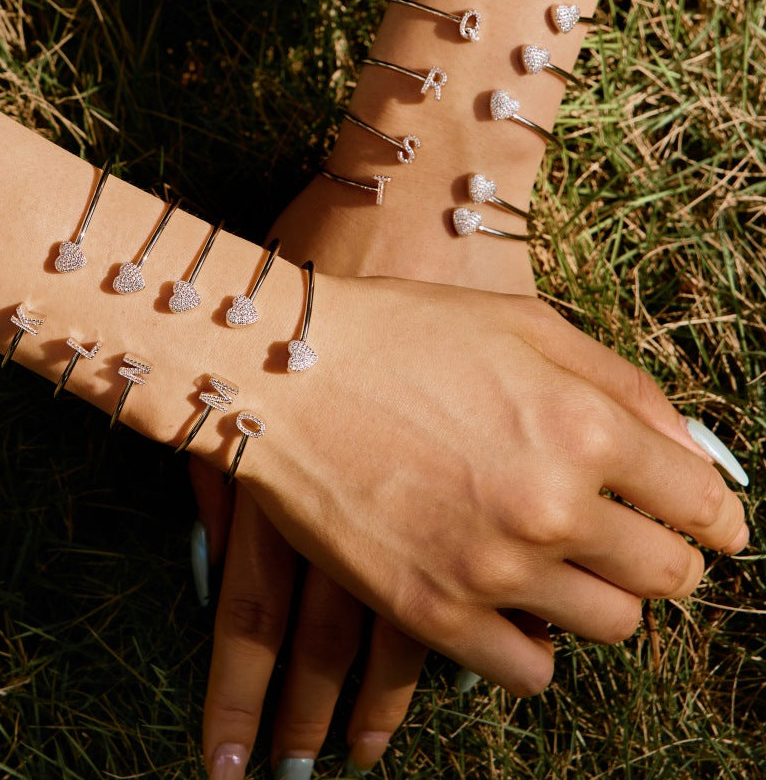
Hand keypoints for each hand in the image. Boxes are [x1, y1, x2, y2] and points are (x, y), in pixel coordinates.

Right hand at [195, 195, 744, 778]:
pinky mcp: (433, 612)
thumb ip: (624, 385)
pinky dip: (536, 647)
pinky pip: (529, 672)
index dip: (714, 517)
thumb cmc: (402, 333)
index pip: (702, 504)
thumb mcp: (524, 325)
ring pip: (608, 627)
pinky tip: (513, 607)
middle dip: (662, 559)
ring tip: (562, 566)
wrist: (284, 370)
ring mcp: (491, 568)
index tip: (706, 525)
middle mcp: (551, 506)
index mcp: (584, 427)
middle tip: (631, 541)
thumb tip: (693, 453)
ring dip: (600, 599)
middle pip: (665, 577)